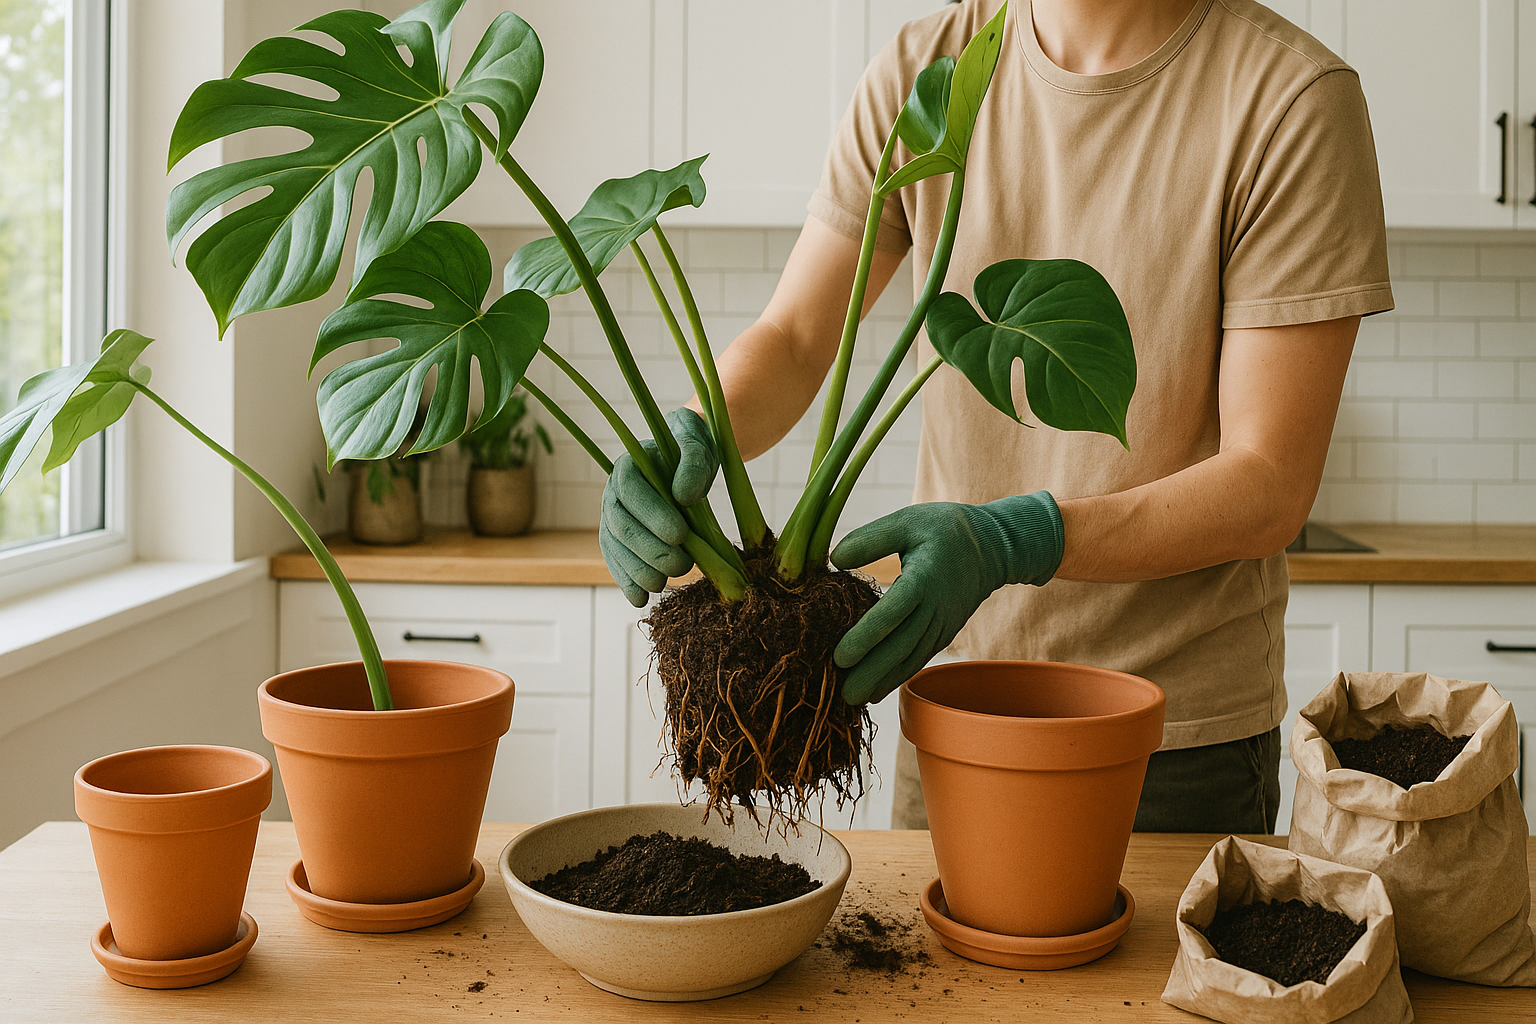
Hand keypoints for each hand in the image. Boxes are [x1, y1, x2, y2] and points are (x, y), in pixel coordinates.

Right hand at [599, 408, 718, 606]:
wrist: (686, 463)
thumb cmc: (692, 450)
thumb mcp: (700, 444)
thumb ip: (694, 462)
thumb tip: (683, 496)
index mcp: (628, 466)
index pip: (631, 492)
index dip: (652, 516)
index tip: (681, 535)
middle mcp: (612, 493)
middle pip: (622, 527)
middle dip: (651, 551)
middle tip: (684, 565)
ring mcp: (612, 519)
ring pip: (616, 550)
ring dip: (639, 571)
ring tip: (666, 582)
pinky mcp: (619, 542)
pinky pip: (616, 563)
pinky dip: (627, 583)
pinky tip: (640, 599)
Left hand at [830, 491, 1063, 703]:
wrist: (992, 547)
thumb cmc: (944, 529)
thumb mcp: (908, 520)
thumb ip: (871, 538)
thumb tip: (836, 559)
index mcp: (925, 577)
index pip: (894, 611)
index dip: (867, 636)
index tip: (839, 656)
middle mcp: (936, 607)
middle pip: (902, 645)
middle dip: (871, 673)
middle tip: (842, 695)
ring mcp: (943, 624)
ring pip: (911, 658)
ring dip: (882, 681)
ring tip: (852, 701)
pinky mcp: (944, 633)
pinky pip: (919, 658)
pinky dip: (897, 677)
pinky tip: (875, 691)